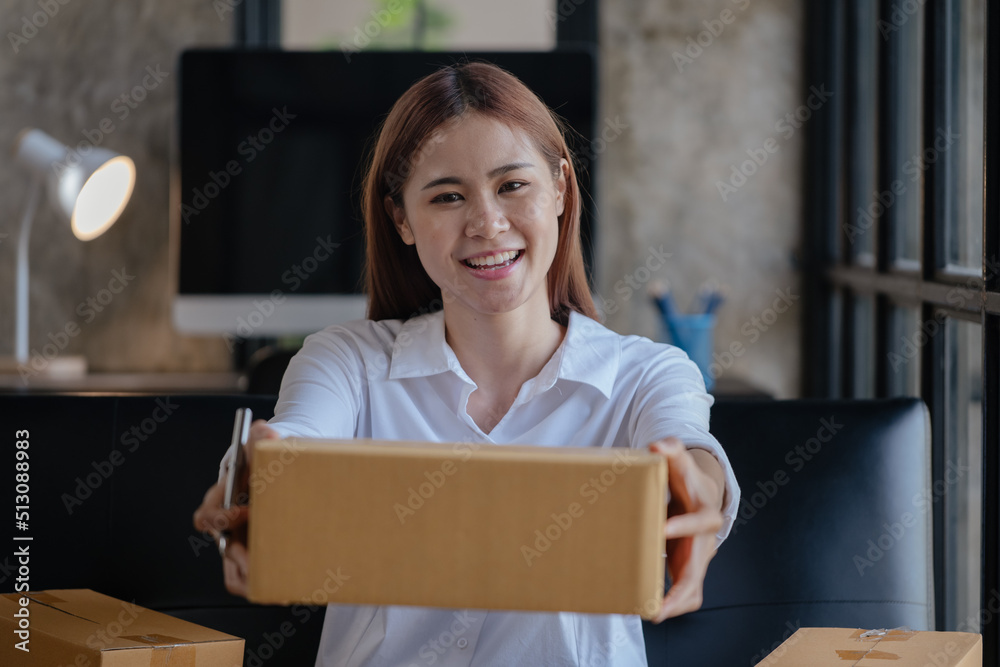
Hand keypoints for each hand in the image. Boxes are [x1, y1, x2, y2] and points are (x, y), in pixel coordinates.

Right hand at [192, 419, 278, 597]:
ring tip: (275, 582)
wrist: (273, 475)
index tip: (246, 510)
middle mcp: (226, 527)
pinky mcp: (252, 555)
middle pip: (225, 551)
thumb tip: (265, 431)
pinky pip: (249, 579)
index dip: (223, 517)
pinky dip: (261, 584)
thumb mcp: (260, 444)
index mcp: (220, 502)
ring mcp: (238, 543)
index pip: (208, 515)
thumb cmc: (261, 462)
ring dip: (253, 577)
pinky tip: (284, 586)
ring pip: (235, 572)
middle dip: (242, 557)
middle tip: (262, 558)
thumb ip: (260, 435)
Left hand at [647, 437, 723, 622]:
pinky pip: (686, 596)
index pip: (703, 520)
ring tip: (652, 613)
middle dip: (682, 584)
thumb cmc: (684, 480)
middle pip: (701, 566)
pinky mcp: (690, 571)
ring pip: (695, 589)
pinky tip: (650, 611)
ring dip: (676, 604)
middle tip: (660, 600)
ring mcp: (699, 559)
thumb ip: (671, 449)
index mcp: (705, 511)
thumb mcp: (680, 461)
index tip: (662, 529)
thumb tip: (658, 445)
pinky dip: (672, 606)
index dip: (685, 525)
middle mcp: (706, 540)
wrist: (699, 498)